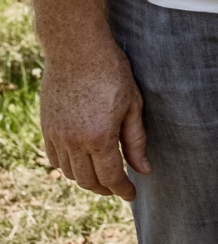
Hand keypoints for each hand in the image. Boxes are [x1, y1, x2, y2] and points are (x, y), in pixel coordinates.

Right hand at [40, 35, 149, 200]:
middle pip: (88, 181)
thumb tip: (144, 169)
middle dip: (105, 188)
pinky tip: (81, 160)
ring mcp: (57, 136)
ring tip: (101, 173)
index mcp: (100, 137)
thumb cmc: (111, 72)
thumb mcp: (132, 104)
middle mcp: (74, 142)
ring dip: (86, 178)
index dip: (123, 190)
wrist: (76, 49)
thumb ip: (136, 141)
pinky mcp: (46, 127)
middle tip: (118, 186)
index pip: (111, 177)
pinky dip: (68, 166)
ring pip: (70, 173)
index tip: (132, 194)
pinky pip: (54, 159)